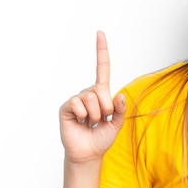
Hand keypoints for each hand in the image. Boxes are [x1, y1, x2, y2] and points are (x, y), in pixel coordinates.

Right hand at [58, 31, 126, 162]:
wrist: (89, 154)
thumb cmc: (102, 138)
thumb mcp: (118, 124)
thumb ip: (121, 110)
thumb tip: (120, 95)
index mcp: (102, 93)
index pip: (102, 68)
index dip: (101, 51)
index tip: (100, 33)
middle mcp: (89, 93)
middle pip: (101, 89)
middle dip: (106, 108)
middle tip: (101, 120)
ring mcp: (77, 99)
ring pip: (91, 98)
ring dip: (96, 114)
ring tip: (90, 123)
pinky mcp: (67, 107)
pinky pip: (78, 103)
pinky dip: (83, 115)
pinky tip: (81, 122)